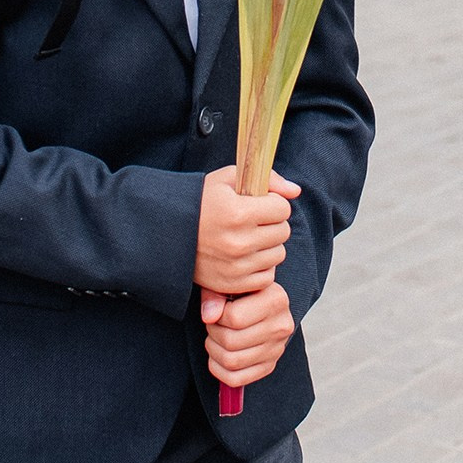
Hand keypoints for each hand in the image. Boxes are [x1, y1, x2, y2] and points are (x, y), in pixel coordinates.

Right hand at [194, 166, 296, 294]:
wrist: (167, 232)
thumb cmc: (200, 202)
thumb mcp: (228, 179)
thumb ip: (268, 179)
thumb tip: (296, 191)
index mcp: (238, 213)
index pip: (282, 209)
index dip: (273, 203)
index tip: (259, 203)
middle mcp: (239, 242)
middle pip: (283, 232)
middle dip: (272, 223)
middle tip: (253, 220)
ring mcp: (236, 266)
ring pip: (278, 254)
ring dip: (268, 245)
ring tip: (248, 237)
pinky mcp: (232, 284)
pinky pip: (267, 277)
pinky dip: (261, 267)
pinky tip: (245, 256)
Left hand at [199, 283, 295, 389]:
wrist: (261, 303)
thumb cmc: (242, 292)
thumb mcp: (230, 284)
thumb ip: (216, 295)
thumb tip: (208, 316)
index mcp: (276, 299)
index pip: (234, 318)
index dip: (216, 316)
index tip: (216, 311)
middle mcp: (281, 325)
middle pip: (231, 341)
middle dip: (213, 334)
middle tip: (214, 325)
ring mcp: (277, 349)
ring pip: (231, 361)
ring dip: (214, 351)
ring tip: (215, 338)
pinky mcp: (269, 366)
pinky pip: (235, 379)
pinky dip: (218, 370)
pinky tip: (218, 355)